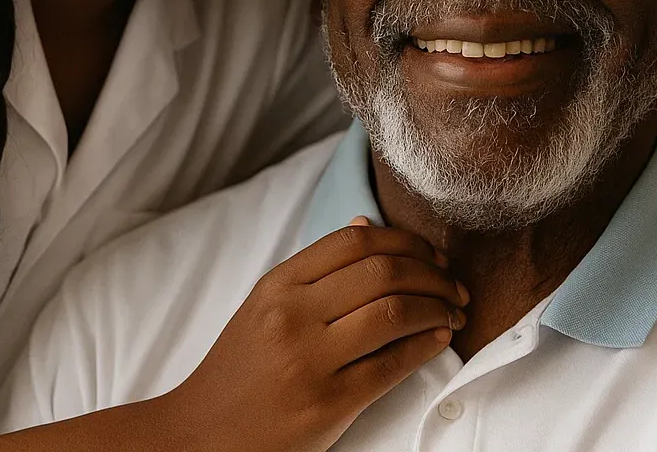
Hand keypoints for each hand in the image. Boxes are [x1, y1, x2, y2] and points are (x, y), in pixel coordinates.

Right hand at [164, 218, 465, 451]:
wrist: (204, 433)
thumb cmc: (240, 370)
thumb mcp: (263, 307)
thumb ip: (314, 271)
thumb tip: (365, 226)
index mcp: (277, 286)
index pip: (354, 242)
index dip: (404, 241)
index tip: (429, 253)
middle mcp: (292, 316)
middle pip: (382, 272)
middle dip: (432, 273)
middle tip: (453, 284)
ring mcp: (311, 360)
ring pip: (394, 312)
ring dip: (437, 307)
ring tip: (452, 311)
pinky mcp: (330, 403)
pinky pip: (392, 364)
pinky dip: (426, 345)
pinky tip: (438, 339)